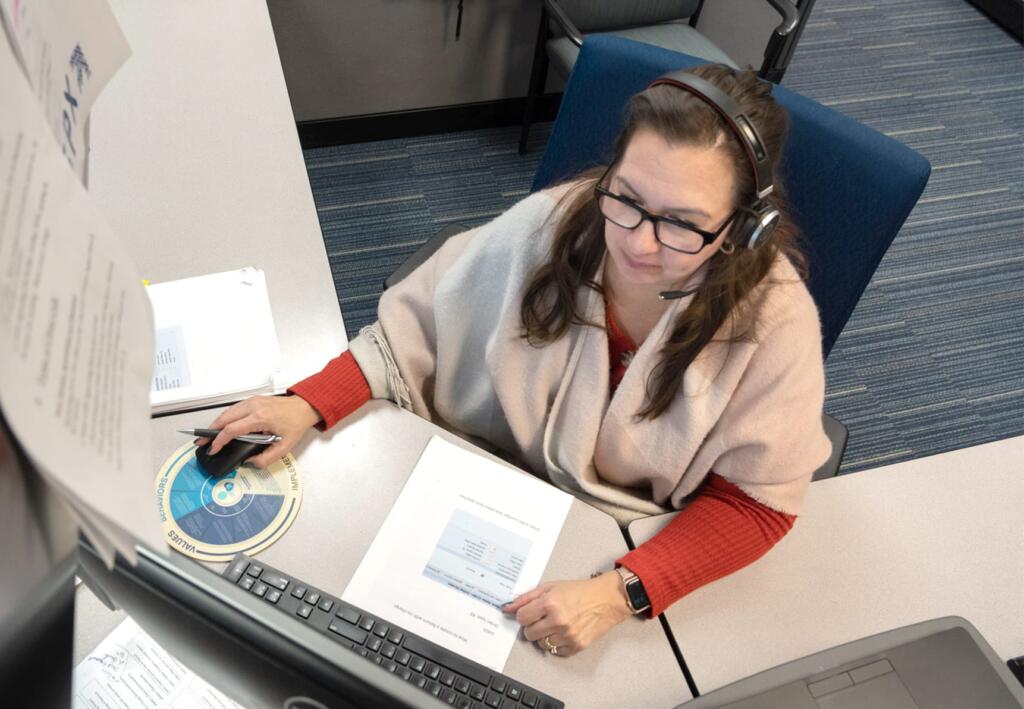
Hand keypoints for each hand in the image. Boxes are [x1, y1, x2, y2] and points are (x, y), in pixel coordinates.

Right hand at [197, 395, 320, 467]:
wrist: (303, 407)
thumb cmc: (295, 424)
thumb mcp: (284, 447)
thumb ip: (266, 458)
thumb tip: (249, 462)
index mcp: (260, 418)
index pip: (232, 430)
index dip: (219, 441)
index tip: (213, 449)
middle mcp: (253, 407)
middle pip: (224, 419)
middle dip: (210, 431)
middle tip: (201, 442)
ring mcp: (252, 401)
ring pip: (227, 412)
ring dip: (216, 424)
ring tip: (207, 436)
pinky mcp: (252, 400)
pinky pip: (233, 409)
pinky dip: (224, 418)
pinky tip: (221, 427)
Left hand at [502, 572, 631, 657]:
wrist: (607, 599)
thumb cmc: (580, 591)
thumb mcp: (551, 587)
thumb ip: (526, 597)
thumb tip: (507, 608)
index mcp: (549, 603)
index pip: (521, 618)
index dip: (524, 614)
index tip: (530, 612)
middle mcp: (558, 620)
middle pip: (529, 633)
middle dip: (533, 625)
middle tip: (543, 618)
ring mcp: (568, 635)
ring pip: (541, 644)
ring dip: (545, 635)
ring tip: (555, 624)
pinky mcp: (576, 646)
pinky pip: (556, 651)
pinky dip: (557, 643)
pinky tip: (564, 631)